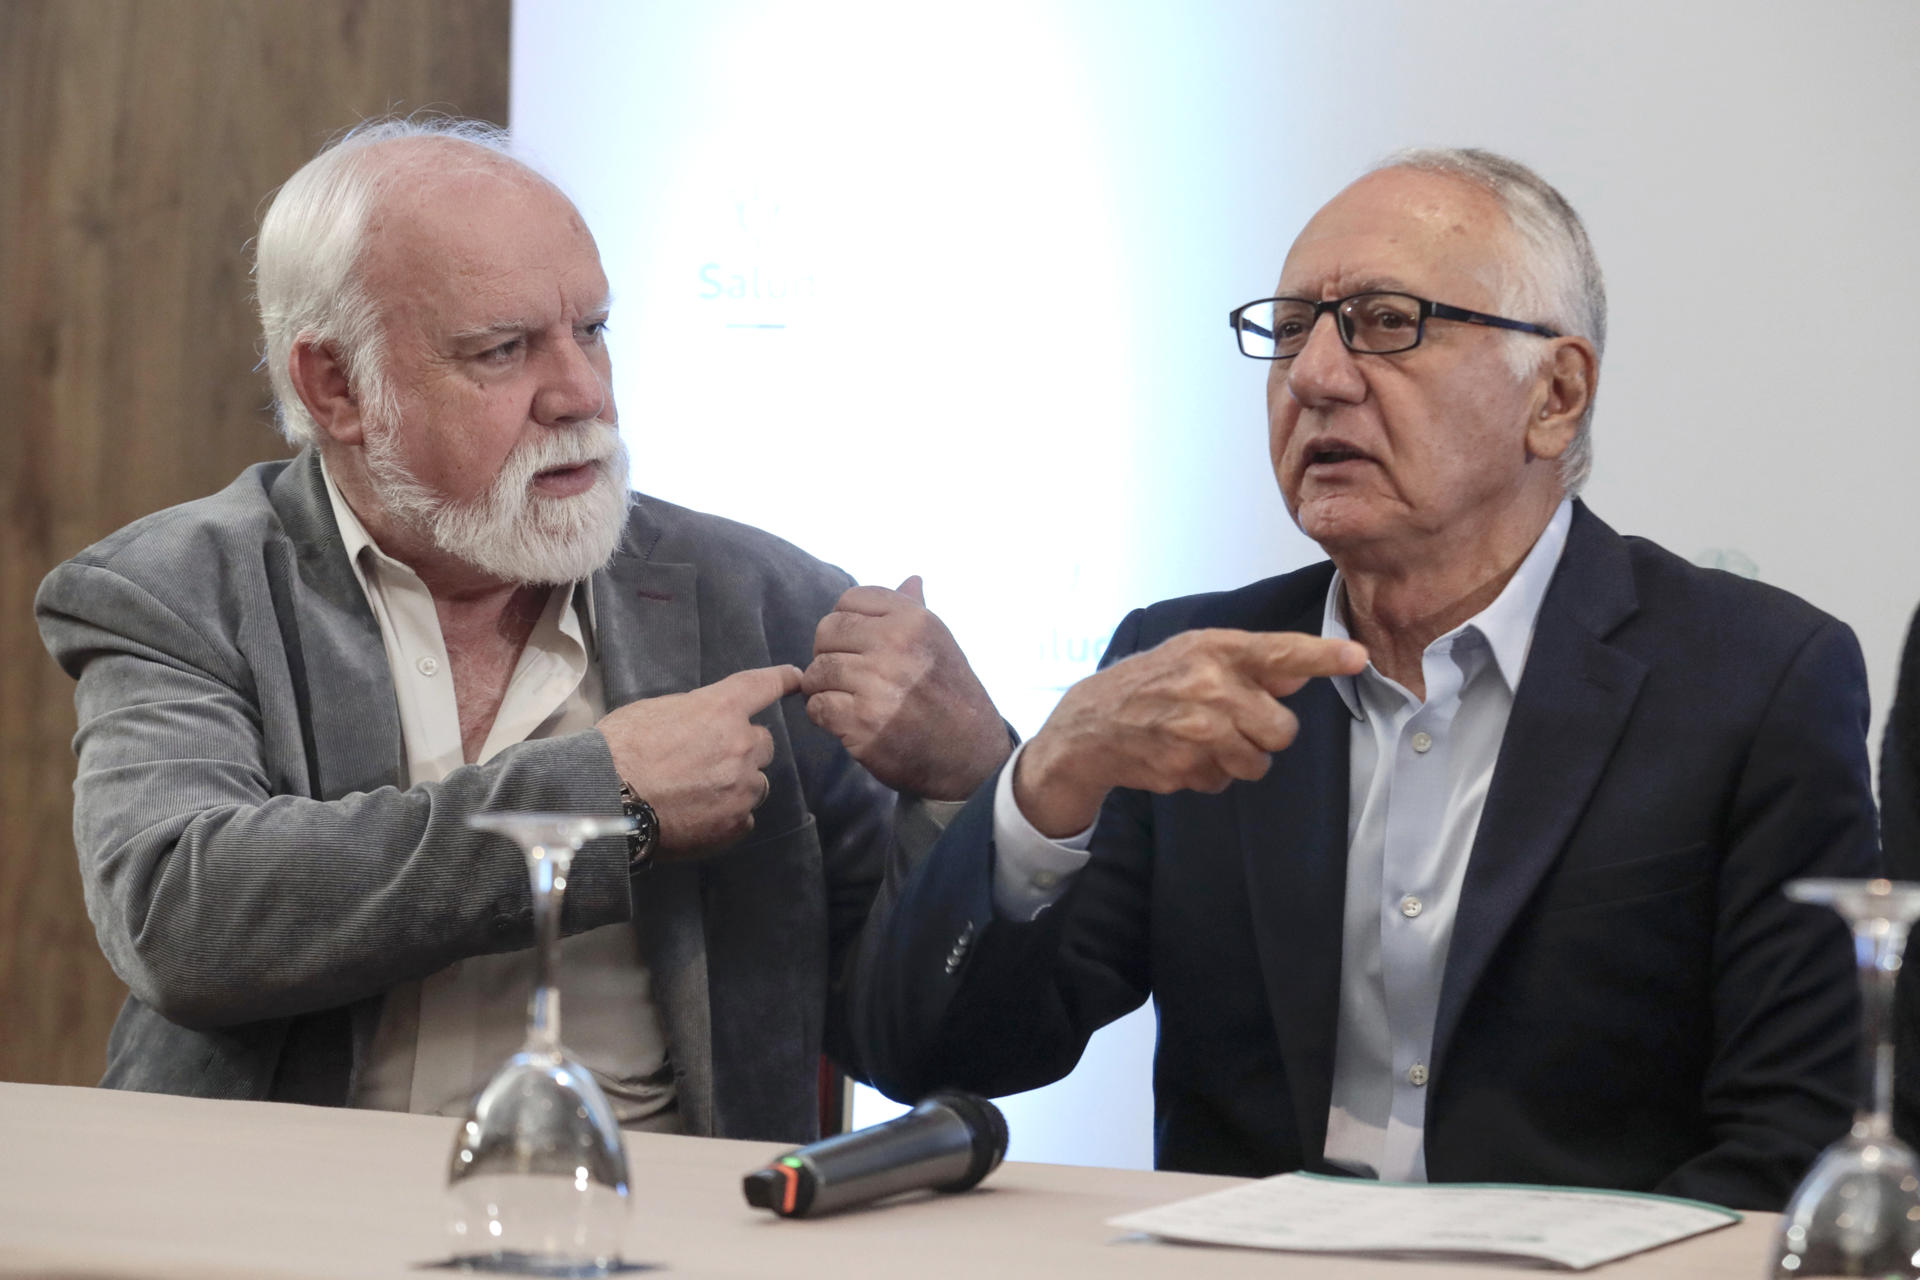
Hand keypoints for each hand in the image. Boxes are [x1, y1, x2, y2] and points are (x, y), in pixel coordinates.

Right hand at [596, 664, 801, 856]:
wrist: (606, 799)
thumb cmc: (619, 748)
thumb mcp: (656, 711)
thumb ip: (694, 714)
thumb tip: (703, 726)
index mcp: (720, 709)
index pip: (762, 687)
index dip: (782, 680)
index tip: (797, 678)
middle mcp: (741, 746)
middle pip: (763, 744)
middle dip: (744, 749)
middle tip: (711, 761)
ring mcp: (741, 788)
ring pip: (756, 784)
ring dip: (737, 784)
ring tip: (701, 794)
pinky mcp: (734, 824)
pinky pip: (744, 817)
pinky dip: (728, 816)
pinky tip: (700, 818)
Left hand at [803, 576, 1010, 799]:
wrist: (970, 754)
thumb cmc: (951, 694)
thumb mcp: (941, 643)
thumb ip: (916, 610)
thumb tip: (912, 578)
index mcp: (914, 620)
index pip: (849, 600)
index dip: (846, 622)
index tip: (858, 644)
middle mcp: (896, 647)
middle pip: (827, 631)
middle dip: (828, 652)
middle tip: (845, 673)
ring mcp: (879, 685)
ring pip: (817, 670)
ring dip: (823, 686)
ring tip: (845, 697)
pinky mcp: (863, 723)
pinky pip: (817, 706)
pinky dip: (823, 714)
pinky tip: (844, 719)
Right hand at [1014, 629, 1367, 836]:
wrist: (1090, 724)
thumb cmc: (1153, 683)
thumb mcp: (1196, 654)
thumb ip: (1252, 663)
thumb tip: (1301, 669)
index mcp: (1216, 650)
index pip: (1281, 652)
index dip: (1323, 657)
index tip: (1358, 657)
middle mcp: (1209, 687)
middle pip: (1282, 730)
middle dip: (1265, 733)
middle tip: (1234, 721)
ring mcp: (1195, 730)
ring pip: (1258, 763)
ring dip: (1239, 758)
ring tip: (1205, 739)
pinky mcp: (1183, 767)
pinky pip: (1224, 782)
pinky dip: (1209, 774)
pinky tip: (1183, 755)